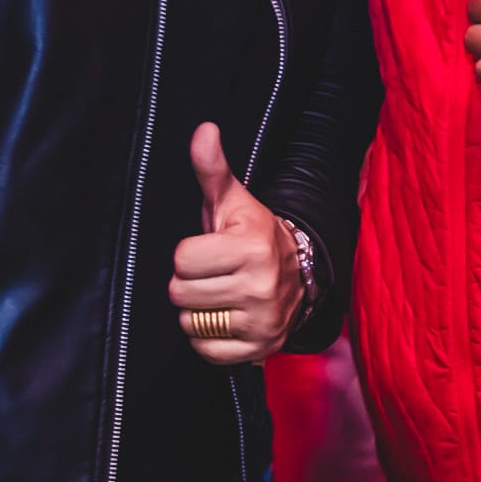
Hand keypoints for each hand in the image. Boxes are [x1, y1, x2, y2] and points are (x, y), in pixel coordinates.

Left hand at [171, 123, 299, 364]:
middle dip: (190, 283)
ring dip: (197, 312)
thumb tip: (203, 130)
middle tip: (213, 274)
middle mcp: (261, 286)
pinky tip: (225, 318)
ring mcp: (263, 321)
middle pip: (181, 293)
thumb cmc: (252, 234)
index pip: (182, 259)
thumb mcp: (232, 201)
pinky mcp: (261, 348)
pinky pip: (207, 351)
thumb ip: (212, 168)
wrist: (299, 272)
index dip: (189, 254)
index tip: (209, 250)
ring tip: (219, 295)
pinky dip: (208, 339)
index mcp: (252, 247)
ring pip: (191, 323)